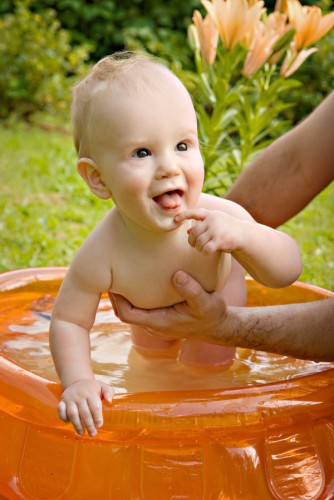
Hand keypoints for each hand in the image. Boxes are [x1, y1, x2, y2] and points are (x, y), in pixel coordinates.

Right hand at [58, 378, 114, 436]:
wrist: (77, 381)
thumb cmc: (92, 388)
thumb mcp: (102, 386)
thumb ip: (108, 392)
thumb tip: (110, 401)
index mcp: (91, 392)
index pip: (95, 406)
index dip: (97, 417)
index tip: (99, 425)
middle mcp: (79, 395)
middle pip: (84, 412)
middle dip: (89, 425)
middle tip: (93, 433)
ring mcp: (69, 398)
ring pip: (72, 414)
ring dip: (77, 425)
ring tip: (82, 432)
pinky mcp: (62, 401)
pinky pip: (61, 411)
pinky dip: (63, 418)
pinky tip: (69, 423)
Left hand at [109, 270, 227, 339]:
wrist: (220, 327)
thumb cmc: (212, 315)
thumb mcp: (205, 301)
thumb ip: (191, 289)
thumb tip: (176, 275)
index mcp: (159, 323)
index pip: (127, 314)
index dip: (116, 300)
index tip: (111, 281)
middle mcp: (154, 325)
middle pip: (124, 312)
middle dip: (115, 296)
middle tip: (109, 273)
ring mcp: (156, 322)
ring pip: (131, 311)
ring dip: (124, 296)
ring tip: (119, 274)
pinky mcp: (161, 317)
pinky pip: (141, 308)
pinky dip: (135, 296)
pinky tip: (137, 280)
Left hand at [175, 208, 243, 254]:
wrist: (245, 235)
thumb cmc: (227, 230)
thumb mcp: (215, 224)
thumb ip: (202, 226)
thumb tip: (187, 231)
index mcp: (211, 214)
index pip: (195, 212)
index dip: (184, 215)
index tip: (176, 219)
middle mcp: (212, 220)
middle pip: (194, 232)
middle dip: (192, 241)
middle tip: (195, 245)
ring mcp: (216, 230)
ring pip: (199, 242)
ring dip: (199, 248)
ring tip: (203, 249)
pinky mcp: (220, 240)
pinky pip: (205, 249)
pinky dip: (204, 252)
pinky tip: (207, 252)